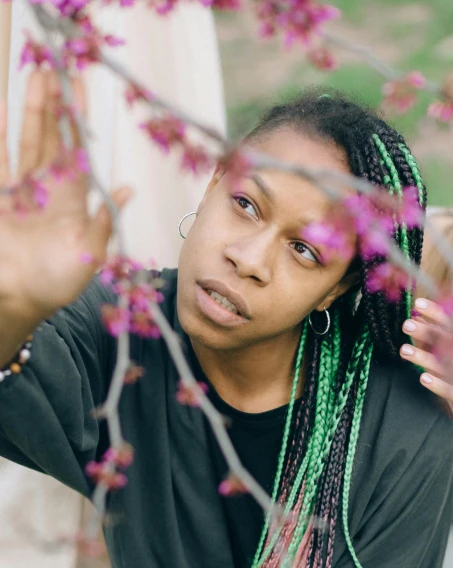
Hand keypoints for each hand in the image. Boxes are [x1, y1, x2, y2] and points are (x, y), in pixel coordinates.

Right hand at [0, 69, 131, 322]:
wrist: (19, 300)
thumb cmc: (57, 283)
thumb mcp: (89, 254)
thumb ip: (104, 219)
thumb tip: (127, 187)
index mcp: (74, 198)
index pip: (78, 149)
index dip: (79, 119)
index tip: (81, 87)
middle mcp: (48, 188)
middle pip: (52, 136)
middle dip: (54, 103)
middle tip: (55, 68)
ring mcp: (21, 190)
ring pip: (26, 140)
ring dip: (30, 109)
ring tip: (34, 76)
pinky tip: (2, 110)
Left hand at [399, 297, 452, 419]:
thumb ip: (436, 335)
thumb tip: (415, 317)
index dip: (437, 313)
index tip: (417, 304)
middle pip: (451, 341)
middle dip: (427, 332)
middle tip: (406, 324)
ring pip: (447, 365)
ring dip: (424, 357)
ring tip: (404, 350)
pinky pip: (451, 390)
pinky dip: (437, 384)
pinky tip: (422, 378)